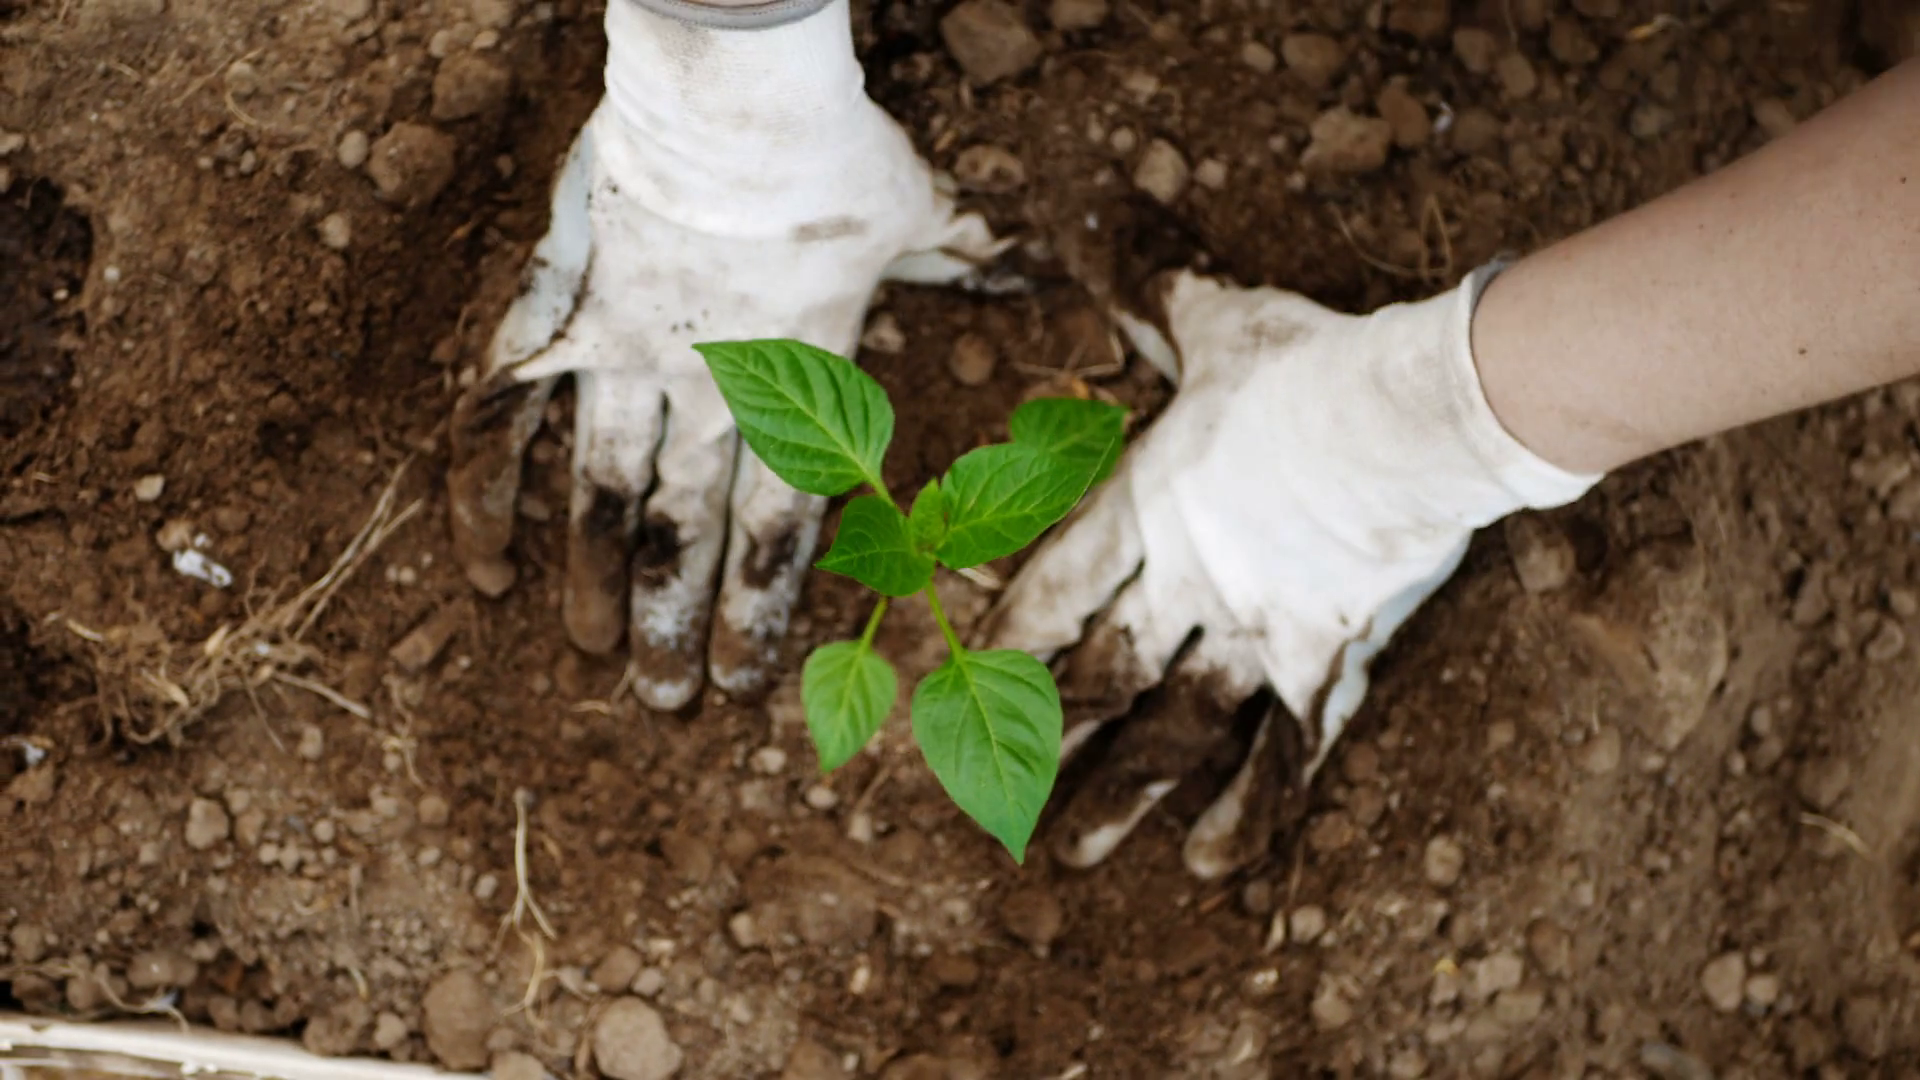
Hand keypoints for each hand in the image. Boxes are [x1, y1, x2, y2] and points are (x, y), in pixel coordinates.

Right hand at [448, 0, 1000, 707]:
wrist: (732, 106)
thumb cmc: (838, 161)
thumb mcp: (924, 214)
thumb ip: (975, 258)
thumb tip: (1052, 272)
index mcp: (798, 393)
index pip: (777, 531)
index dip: (754, 610)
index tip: (736, 681)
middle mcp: (709, 395)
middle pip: (687, 532)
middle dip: (672, 621)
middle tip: (661, 698)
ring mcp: (622, 359)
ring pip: (604, 494)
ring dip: (596, 577)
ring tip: (589, 648)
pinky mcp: (557, 317)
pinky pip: (504, 418)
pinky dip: (487, 493)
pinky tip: (483, 566)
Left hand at [984, 269, 1597, 877]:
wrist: (1426, 409)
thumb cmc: (1315, 361)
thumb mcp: (1220, 320)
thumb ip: (1153, 290)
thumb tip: (1102, 225)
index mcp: (1148, 503)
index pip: (1052, 585)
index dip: (1004, 636)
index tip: (959, 679)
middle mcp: (1188, 580)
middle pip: (1098, 676)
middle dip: (1046, 738)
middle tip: (997, 790)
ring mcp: (1256, 630)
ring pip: (1173, 732)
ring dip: (1123, 797)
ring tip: (1076, 854)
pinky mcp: (1326, 660)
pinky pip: (1282, 755)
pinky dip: (1249, 814)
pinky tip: (1214, 866)